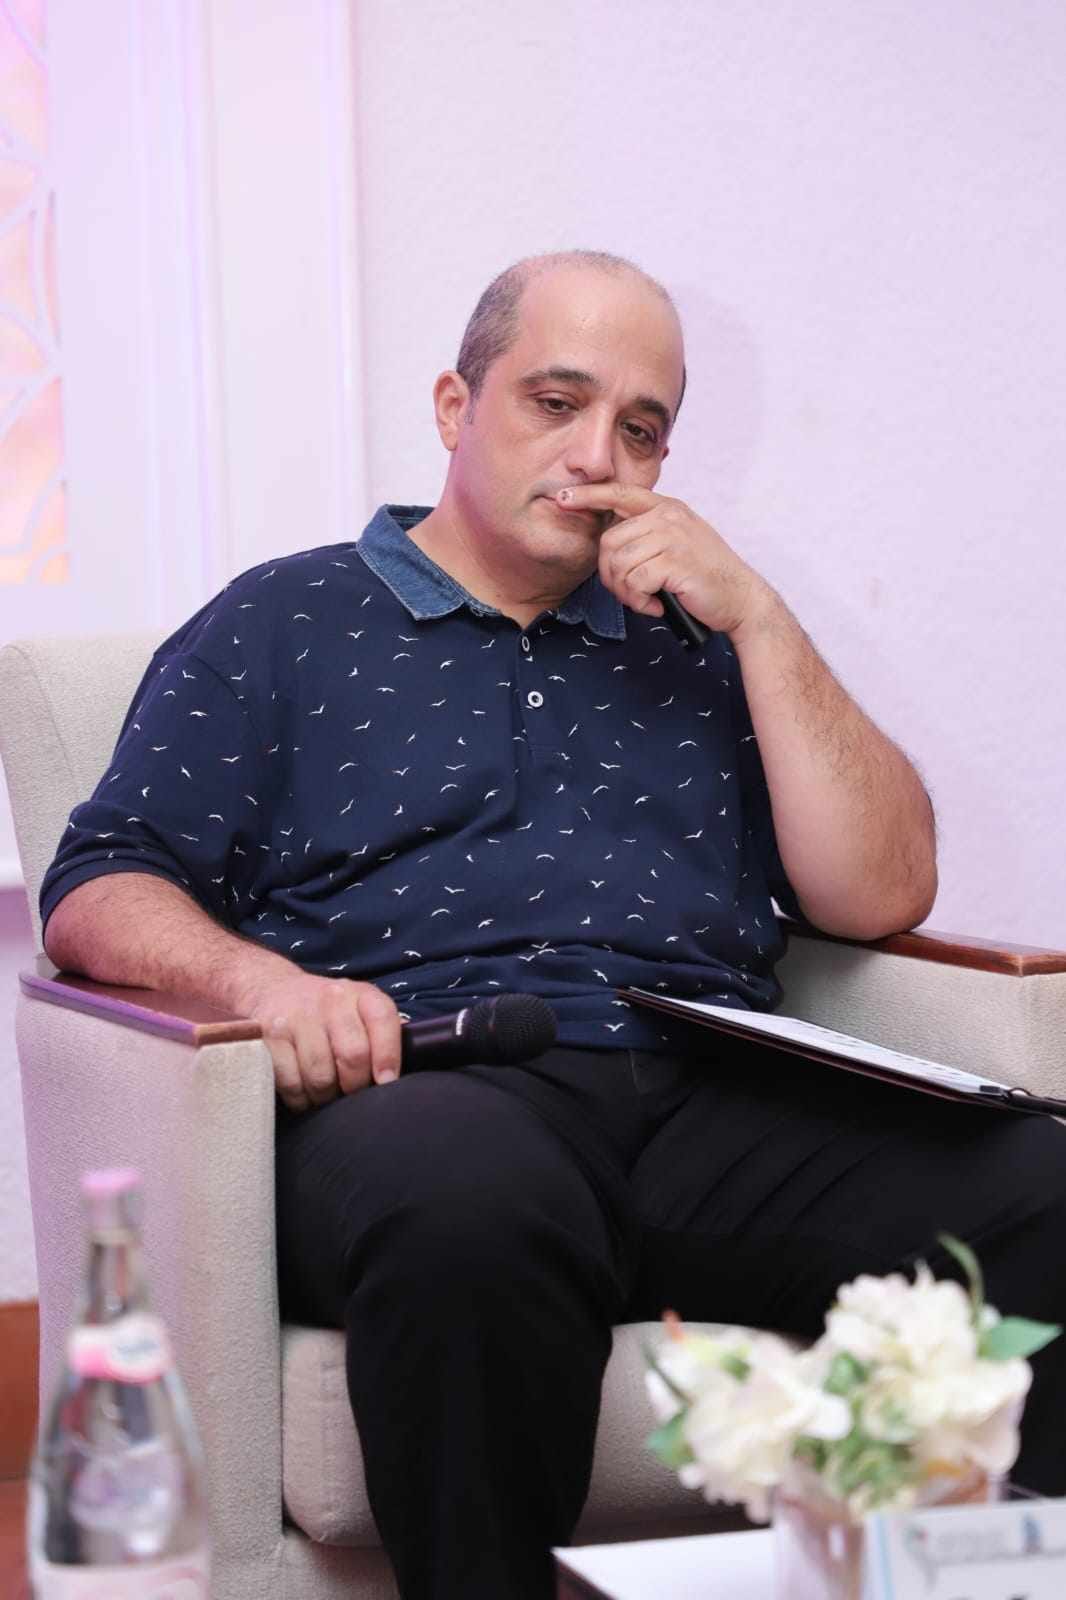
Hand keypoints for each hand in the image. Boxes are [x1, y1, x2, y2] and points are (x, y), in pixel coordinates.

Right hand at [238, 969, 402, 1112]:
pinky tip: (304, 1094)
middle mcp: (330, 1000)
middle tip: (350, 1092)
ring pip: (320, 1076)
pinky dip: (300, 1099)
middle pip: (352, 1056)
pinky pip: (290, 1083)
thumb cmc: (328, 1011)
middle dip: (355, 1085)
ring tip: (326, 1093)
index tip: (385, 1082)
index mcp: (360, 994)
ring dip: (325, 1096)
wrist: (275, 989)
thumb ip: (382, 1033)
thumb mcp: (359, 1008)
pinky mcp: (268, 1037)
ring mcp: (297, 1017)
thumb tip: (400, 1069)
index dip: (388, 1056)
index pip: (383, 1020)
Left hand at [556, 483, 767, 636]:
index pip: (620, 493)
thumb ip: (649, 535)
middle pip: (609, 541)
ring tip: (646, 601)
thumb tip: (610, 544)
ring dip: (626, 592)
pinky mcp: (674, 560)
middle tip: (629, 594)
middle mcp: (668, 516)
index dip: (588, 495)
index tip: (562, 497)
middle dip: (610, 575)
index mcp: (667, 508)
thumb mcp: (678, 544)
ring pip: (619, 563)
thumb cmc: (706, 578)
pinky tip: (656, 607)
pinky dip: (639, 602)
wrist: (742, 599)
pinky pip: (634, 581)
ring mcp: (672, 536)